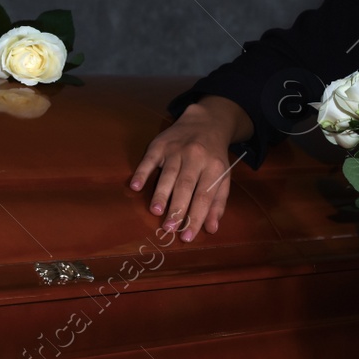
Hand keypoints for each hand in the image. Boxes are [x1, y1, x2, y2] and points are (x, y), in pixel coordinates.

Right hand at [129, 95, 252, 241]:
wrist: (207, 121)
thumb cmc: (214, 157)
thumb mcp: (223, 177)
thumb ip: (218, 203)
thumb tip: (211, 229)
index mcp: (214, 168)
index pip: (204, 196)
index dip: (195, 217)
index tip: (187, 237)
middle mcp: (196, 157)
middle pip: (186, 186)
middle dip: (177, 208)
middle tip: (168, 229)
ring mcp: (177, 149)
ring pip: (168, 173)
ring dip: (161, 193)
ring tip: (155, 211)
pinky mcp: (160, 144)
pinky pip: (150, 159)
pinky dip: (142, 172)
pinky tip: (135, 186)